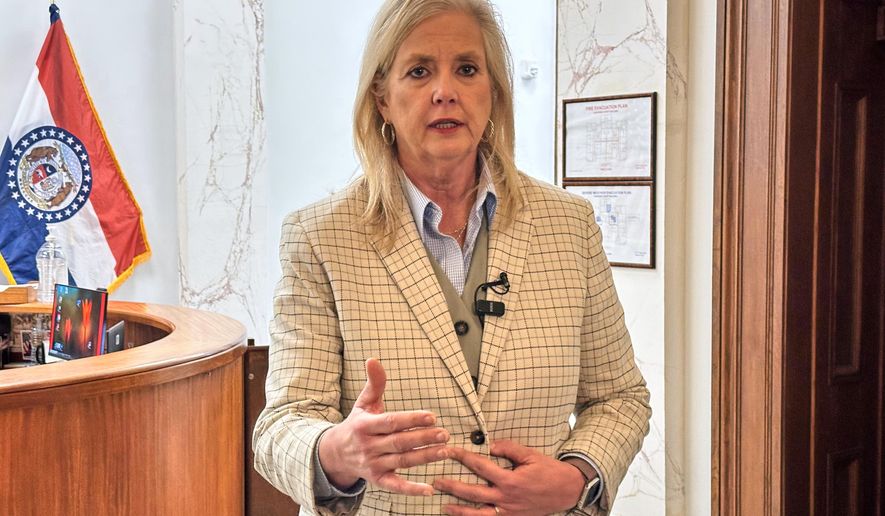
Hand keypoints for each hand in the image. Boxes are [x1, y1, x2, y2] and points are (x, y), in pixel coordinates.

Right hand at [318, 358, 449, 495]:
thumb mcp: (363, 403)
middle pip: (400, 442)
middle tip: (445, 434)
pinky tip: (430, 488)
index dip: (412, 419)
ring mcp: (373, 464)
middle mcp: (369, 446)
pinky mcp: (378, 480)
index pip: (391, 422)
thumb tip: (373, 359)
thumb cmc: (356, 425)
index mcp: (365, 425)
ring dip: (425, 457)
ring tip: (445, 451)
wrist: (335, 454)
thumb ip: (374, 383)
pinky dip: (411, 489)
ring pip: (402, 461)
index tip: (432, 416)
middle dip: (423, 438)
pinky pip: (395, 486)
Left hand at [434, 440, 586, 514]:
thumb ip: (508, 448)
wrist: (567, 491)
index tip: (449, 451)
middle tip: (436, 482)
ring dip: (459, 511)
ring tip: (444, 506)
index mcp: (509, 480)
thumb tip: (489, 445)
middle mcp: (506, 498)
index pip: (480, 466)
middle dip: (452, 487)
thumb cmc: (548, 471)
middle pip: (472, 493)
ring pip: (478, 514)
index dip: (463, 457)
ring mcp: (508, 512)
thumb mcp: (530, 455)